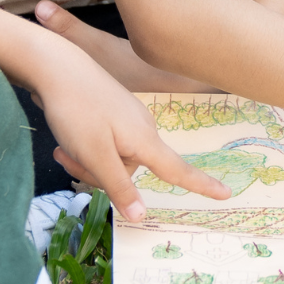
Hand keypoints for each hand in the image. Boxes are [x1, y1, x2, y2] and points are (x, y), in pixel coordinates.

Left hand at [21, 8, 230, 219]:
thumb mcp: (95, 155)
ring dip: (86, 161)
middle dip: (98, 174)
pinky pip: (104, 144)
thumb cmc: (77, 110)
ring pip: (111, 159)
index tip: (226, 194)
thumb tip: (142, 216)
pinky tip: (66, 138)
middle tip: (68, 159)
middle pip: (127, 171)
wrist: (57, 67)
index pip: (179, 170)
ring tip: (62, 148)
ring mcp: (127, 120)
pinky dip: (85, 148)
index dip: (203, 184)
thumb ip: (119, 187)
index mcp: (145, 140)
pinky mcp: (113, 113)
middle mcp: (142, 129)